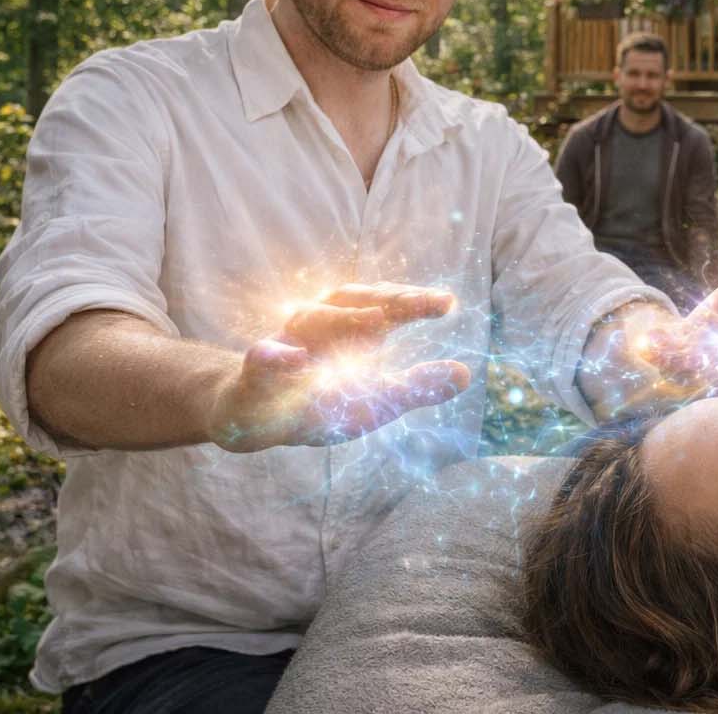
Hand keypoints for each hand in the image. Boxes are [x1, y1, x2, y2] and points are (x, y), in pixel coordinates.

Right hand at [207, 283, 468, 451]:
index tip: (447, 303)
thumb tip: (465, 375)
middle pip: (350, 300)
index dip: (413, 301)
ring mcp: (284, 346)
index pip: (385, 306)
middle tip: (419, 303)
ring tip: (378, 321)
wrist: (255, 419)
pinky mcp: (253, 374)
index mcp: (350, 331)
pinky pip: (260, 361)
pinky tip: (294, 359)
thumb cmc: (319, 402)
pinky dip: (275, 357)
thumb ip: (415, 387)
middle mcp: (319, 327)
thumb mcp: (374, 400)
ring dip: (341, 318)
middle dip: (385, 299)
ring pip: (309, 319)